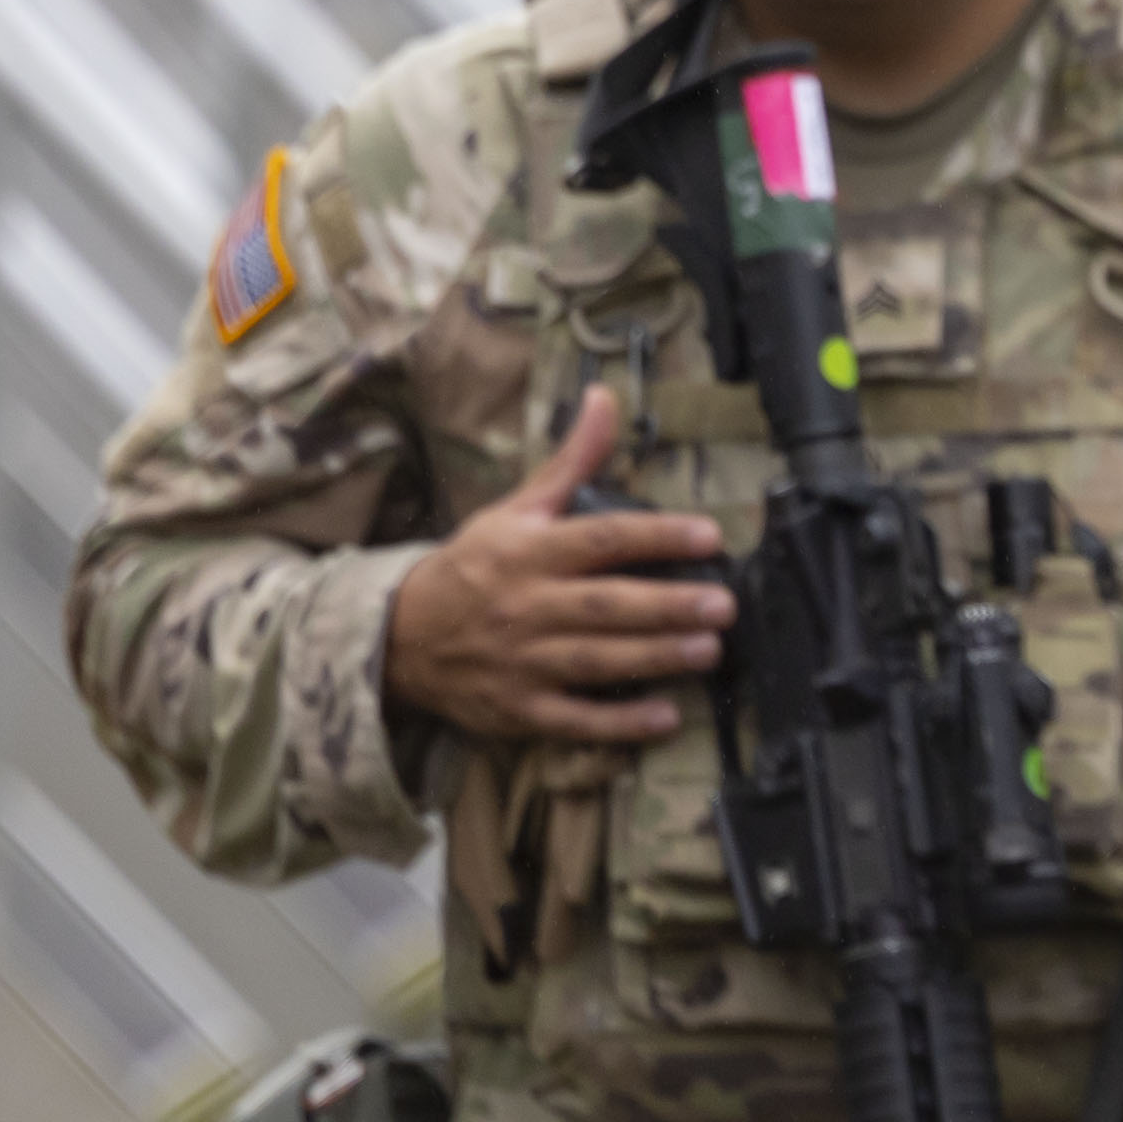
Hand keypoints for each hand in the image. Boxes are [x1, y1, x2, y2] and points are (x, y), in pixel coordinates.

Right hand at [381, 387, 734, 745]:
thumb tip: (605, 398)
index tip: (708, 535)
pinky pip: (574, 720)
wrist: (399, 636)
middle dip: (667, 605)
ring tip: (709, 650)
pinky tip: (665, 717)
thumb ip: (571, 462)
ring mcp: (522, 661)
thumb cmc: (474, 568)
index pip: (601, 540)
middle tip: (723, 604)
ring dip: (655, 657)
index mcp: (528, 551)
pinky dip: (619, 723)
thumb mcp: (515, 509)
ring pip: (596, 660)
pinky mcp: (519, 709)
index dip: (657, 536)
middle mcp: (526, 605)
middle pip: (605, 605)